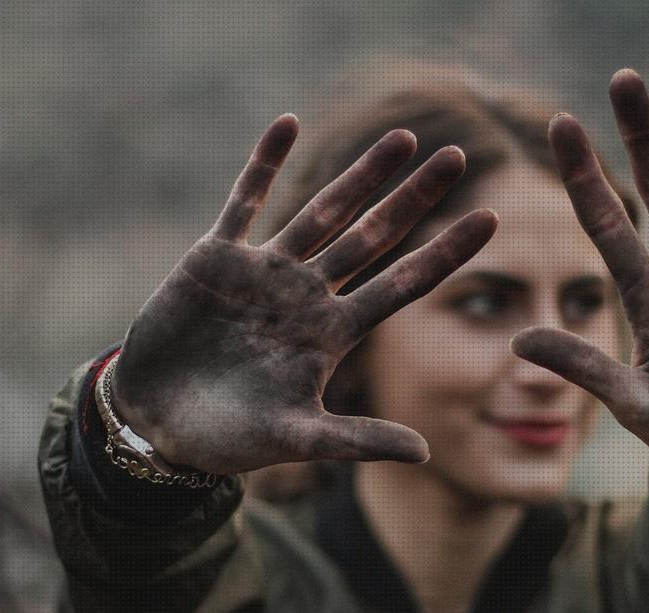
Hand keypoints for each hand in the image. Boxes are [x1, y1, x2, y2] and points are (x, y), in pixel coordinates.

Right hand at [113, 114, 497, 474]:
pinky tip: (289, 123)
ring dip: (361, 175)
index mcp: (332, 334)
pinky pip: (244, 201)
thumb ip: (357, 440)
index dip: (445, 253)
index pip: (402, 285)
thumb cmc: (228, 439)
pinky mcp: (215, 259)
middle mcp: (306, 295)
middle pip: (373, 236)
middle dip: (415, 197)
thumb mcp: (297, 440)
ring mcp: (264, 273)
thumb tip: (427, 454)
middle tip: (459, 157)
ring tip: (404, 138)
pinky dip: (264, 164)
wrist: (157, 424)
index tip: (490, 220)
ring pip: (322, 210)